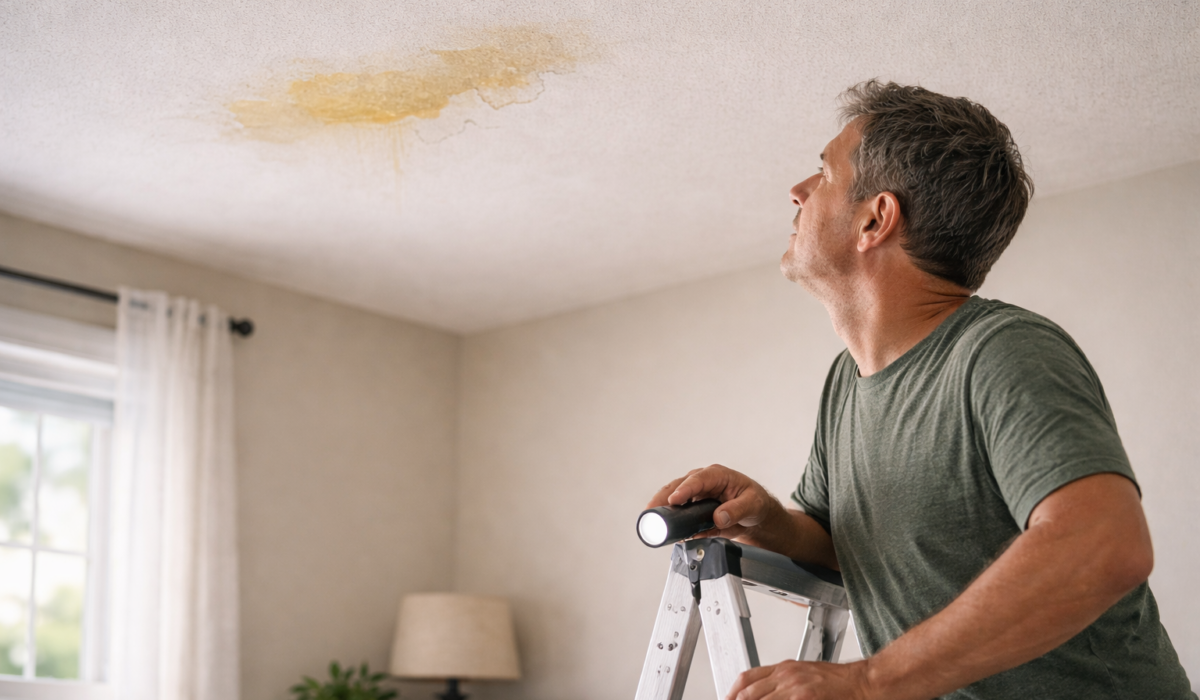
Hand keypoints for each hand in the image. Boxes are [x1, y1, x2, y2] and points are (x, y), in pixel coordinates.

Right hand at [645, 465, 781, 540]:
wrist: (756, 516)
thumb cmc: (755, 502)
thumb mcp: (753, 505)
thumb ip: (737, 510)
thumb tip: (719, 517)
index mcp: (716, 475)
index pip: (697, 480)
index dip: (684, 490)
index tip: (674, 500)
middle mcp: (701, 483)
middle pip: (677, 487)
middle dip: (663, 499)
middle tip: (651, 512)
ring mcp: (695, 497)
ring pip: (673, 501)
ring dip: (663, 511)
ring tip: (652, 524)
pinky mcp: (692, 511)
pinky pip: (680, 516)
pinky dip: (673, 525)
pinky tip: (670, 534)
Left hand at [726, 660, 872, 699]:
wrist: (864, 683)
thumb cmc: (840, 683)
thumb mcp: (806, 675)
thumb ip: (784, 683)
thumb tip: (765, 694)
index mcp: (785, 668)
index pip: (747, 678)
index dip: (732, 692)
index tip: (727, 699)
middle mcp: (786, 675)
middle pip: (747, 692)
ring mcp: (794, 688)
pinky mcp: (804, 698)